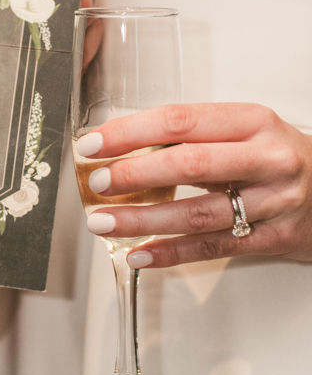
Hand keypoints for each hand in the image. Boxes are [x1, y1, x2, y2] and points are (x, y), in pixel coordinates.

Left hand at [78, 103, 311, 266]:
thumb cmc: (280, 156)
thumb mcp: (245, 131)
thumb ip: (194, 136)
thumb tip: (124, 145)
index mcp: (253, 121)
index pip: (181, 121)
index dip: (131, 132)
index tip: (95, 142)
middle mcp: (266, 159)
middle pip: (189, 164)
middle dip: (134, 174)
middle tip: (97, 181)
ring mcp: (273, 201)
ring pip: (198, 213)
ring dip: (143, 220)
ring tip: (104, 222)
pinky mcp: (274, 238)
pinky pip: (214, 248)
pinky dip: (171, 252)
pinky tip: (140, 253)